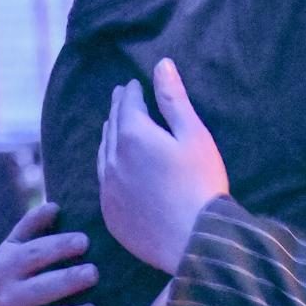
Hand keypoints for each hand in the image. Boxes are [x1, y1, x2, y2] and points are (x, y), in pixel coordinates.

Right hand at [0, 201, 98, 305]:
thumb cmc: (26, 271)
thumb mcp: (21, 246)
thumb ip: (35, 225)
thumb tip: (55, 206)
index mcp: (6, 266)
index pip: (32, 255)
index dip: (58, 247)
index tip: (85, 242)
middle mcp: (6, 297)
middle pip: (39, 289)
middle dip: (67, 281)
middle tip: (94, 273)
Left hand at [98, 60, 229, 274]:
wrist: (194, 240)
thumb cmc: (201, 184)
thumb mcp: (193, 135)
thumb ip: (174, 99)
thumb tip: (161, 64)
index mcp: (133, 135)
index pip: (127, 104)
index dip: (131, 91)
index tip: (133, 84)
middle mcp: (112, 159)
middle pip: (112, 126)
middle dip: (117, 109)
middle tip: (120, 97)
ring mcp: (108, 188)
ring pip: (103, 154)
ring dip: (109, 136)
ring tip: (114, 127)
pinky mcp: (110, 213)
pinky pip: (104, 181)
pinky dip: (108, 166)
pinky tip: (115, 168)